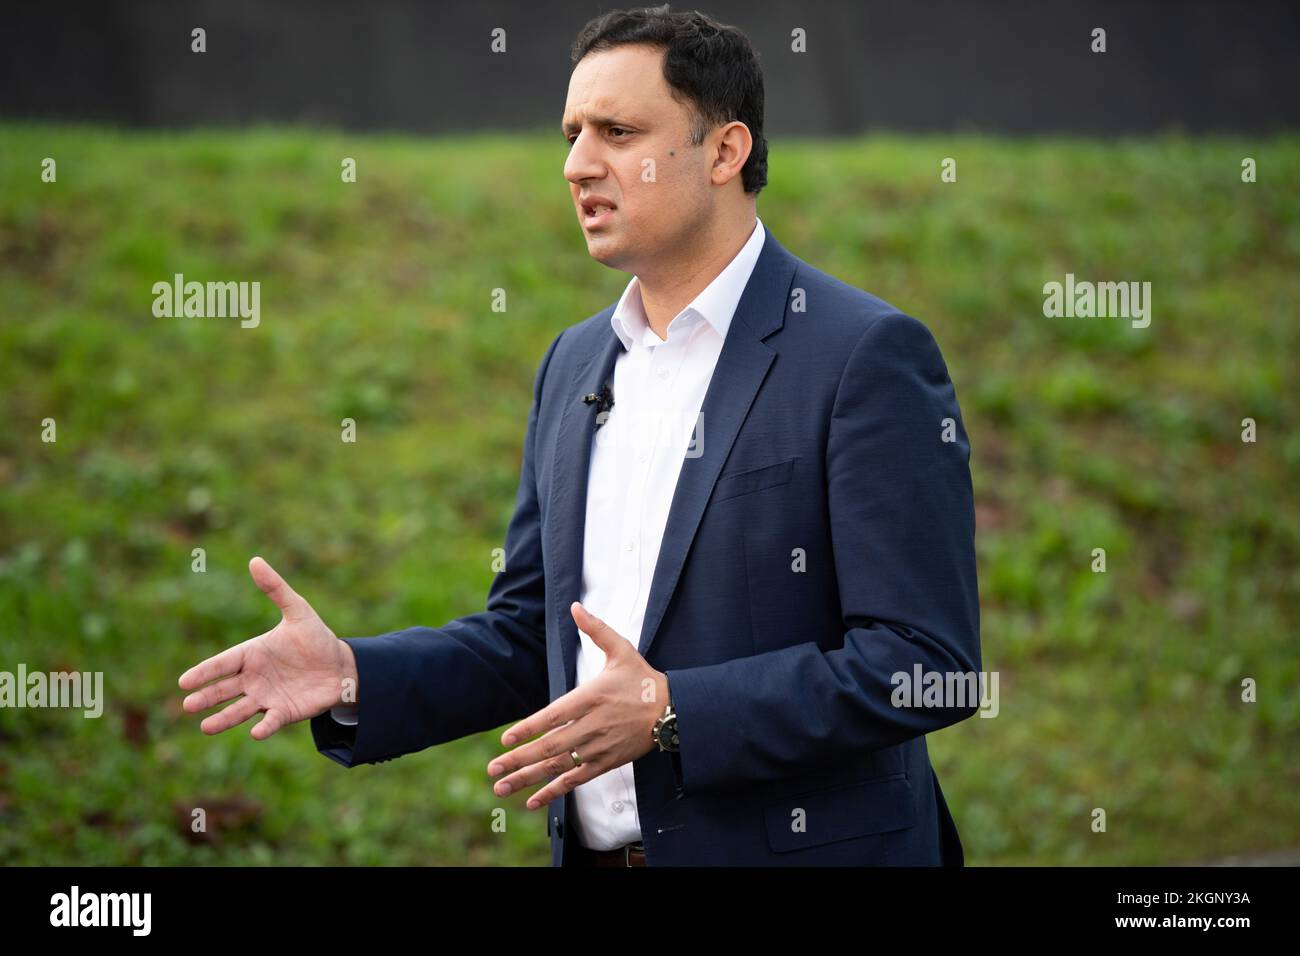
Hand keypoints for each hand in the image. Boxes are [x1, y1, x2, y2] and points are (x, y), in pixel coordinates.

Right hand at [178, 556, 356, 739]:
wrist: (341, 665)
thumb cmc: (315, 638)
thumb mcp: (298, 610)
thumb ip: (276, 589)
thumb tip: (255, 560)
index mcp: (252, 654)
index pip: (222, 663)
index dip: (204, 672)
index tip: (184, 681)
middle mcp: (254, 678)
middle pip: (224, 689)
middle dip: (206, 697)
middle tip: (186, 705)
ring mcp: (267, 697)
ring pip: (240, 709)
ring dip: (224, 718)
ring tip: (205, 727)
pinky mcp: (285, 712)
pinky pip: (271, 721)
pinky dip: (264, 727)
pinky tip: (256, 733)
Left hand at [486, 601, 668, 809]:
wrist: (674, 711)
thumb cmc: (644, 679)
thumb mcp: (622, 649)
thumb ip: (596, 630)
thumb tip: (575, 606)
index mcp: (592, 697)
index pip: (554, 715)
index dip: (529, 728)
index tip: (506, 739)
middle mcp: (593, 726)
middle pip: (551, 747)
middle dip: (519, 759)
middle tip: (492, 770)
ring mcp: (599, 748)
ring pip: (559, 767)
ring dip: (528, 779)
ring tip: (501, 787)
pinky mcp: (606, 763)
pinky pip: (576, 780)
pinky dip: (553, 791)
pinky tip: (532, 800)